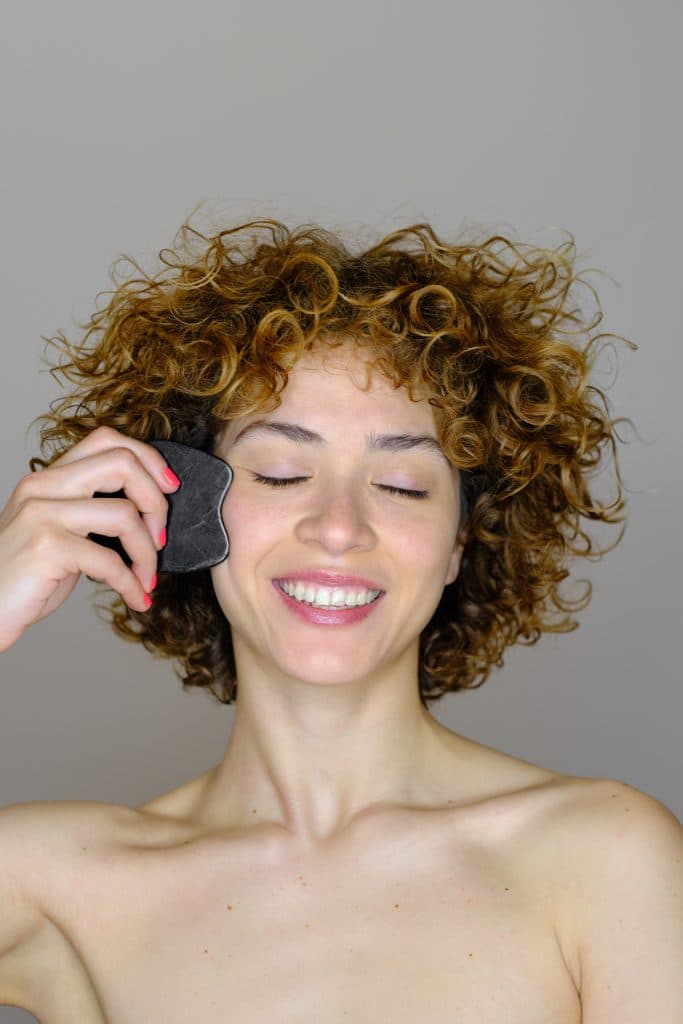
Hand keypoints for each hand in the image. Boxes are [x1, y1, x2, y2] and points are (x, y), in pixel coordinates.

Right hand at [0, 426, 180, 651]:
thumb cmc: (23, 577)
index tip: (169, 489)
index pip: (107, 440)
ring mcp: (42, 514)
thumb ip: (89, 510)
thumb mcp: (55, 531)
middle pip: (123, 463)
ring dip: (147, 553)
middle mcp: (42, 486)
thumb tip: (147, 512)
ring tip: (146, 576)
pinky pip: (110, 560)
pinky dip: (131, 583)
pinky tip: (136, 597)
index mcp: (48, 477)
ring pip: (124, 514)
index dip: (149, 460)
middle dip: (157, 502)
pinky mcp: (46, 547)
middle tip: (160, 538)